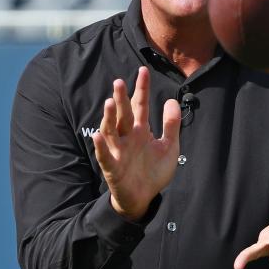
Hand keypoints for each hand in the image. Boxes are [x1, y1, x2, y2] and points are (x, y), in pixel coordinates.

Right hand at [92, 66, 181, 220]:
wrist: (144, 198)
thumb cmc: (153, 171)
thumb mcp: (169, 147)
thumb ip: (171, 125)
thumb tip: (172, 100)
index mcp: (140, 130)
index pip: (139, 105)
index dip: (141, 89)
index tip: (143, 70)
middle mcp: (127, 137)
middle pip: (123, 115)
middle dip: (120, 99)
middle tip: (119, 82)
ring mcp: (118, 151)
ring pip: (110, 131)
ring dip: (108, 117)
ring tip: (109, 103)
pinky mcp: (112, 167)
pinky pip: (104, 155)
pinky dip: (100, 146)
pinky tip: (96, 135)